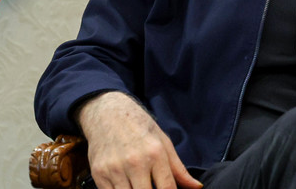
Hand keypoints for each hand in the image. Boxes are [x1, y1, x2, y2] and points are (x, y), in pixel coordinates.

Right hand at [75, 91, 201, 188]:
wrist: (107, 113)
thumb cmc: (140, 127)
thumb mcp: (163, 142)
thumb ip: (179, 169)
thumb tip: (197, 187)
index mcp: (155, 153)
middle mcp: (135, 162)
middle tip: (153, 187)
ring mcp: (115, 169)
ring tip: (141, 185)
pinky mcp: (99, 173)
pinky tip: (127, 186)